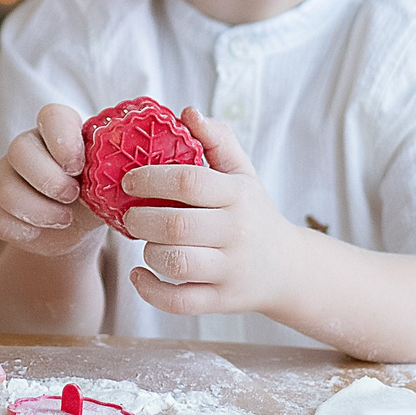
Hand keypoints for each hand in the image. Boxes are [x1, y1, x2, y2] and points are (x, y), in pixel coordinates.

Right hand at [0, 103, 103, 257]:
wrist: (74, 228)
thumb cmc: (95, 195)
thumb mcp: (108, 181)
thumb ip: (113, 171)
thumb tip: (135, 171)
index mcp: (58, 130)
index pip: (51, 115)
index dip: (62, 139)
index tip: (78, 166)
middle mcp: (27, 146)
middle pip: (19, 150)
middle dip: (49, 179)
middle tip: (74, 197)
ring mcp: (5, 174)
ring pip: (6, 188)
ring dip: (40, 211)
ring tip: (65, 220)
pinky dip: (25, 231)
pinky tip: (45, 232)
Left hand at [121, 110, 300, 318]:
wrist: (286, 268)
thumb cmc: (252, 213)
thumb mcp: (243, 173)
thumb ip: (217, 140)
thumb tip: (187, 112)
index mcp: (238, 196)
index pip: (189, 181)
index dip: (151, 178)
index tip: (128, 180)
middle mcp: (236, 233)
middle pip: (177, 226)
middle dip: (141, 219)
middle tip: (130, 214)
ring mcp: (230, 270)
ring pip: (177, 263)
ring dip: (149, 252)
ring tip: (145, 241)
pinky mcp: (221, 301)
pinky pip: (179, 302)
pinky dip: (151, 291)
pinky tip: (138, 274)